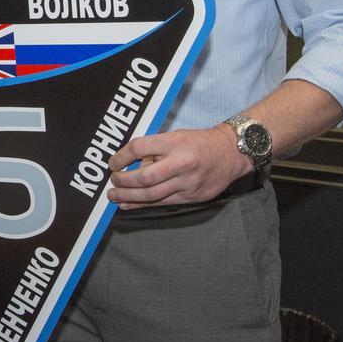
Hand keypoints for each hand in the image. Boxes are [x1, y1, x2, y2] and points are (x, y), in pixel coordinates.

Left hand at [107, 124, 251, 208]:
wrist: (230, 153)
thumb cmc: (198, 142)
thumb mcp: (175, 136)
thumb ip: (153, 150)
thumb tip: (128, 164)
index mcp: (174, 142)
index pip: (139, 148)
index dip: (121, 157)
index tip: (112, 163)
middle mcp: (181, 163)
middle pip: (144, 176)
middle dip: (123, 181)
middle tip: (112, 181)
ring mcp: (187, 182)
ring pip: (152, 194)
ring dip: (128, 197)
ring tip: (113, 196)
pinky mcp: (191, 197)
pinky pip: (162, 203)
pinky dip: (142, 205)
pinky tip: (128, 205)